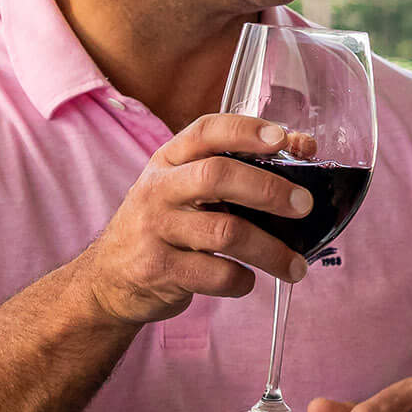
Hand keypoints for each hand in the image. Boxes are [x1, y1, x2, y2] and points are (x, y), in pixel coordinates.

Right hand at [66, 113, 317, 324]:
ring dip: (271, 250)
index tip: (283, 138)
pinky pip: (216, 274)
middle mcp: (159, 190)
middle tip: (304, 206)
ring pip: (226, 232)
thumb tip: (303, 148)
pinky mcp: (159, 270)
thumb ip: (237, 169)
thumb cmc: (163, 226)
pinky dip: (242, 281)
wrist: (107, 279)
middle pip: (218, 176)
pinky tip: (248, 280)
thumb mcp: (185, 189)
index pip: (206, 131)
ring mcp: (156, 230)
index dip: (246, 130)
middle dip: (269, 190)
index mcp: (169, 161)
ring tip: (297, 266)